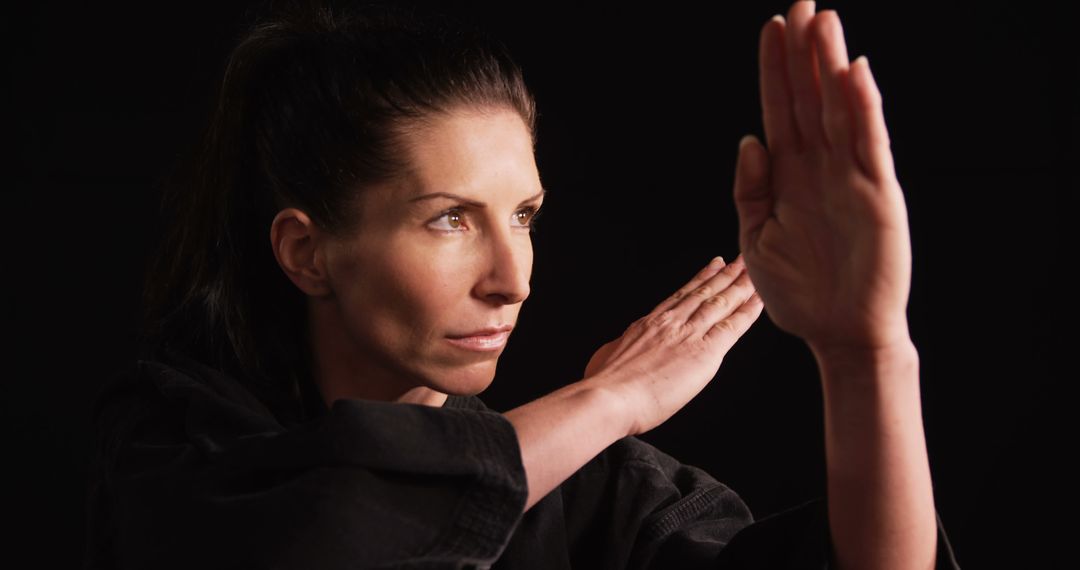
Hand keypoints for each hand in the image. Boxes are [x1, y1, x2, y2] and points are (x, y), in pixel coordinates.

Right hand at [583, 255, 763, 435]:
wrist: (608, 397)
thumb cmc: (603, 384)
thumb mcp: (606, 355)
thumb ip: (620, 347)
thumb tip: (619, 346)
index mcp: (648, 324)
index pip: (681, 296)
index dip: (700, 279)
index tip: (714, 265)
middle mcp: (670, 323)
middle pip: (704, 292)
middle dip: (726, 274)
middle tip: (741, 259)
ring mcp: (688, 335)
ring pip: (720, 302)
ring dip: (740, 285)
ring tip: (754, 271)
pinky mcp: (704, 353)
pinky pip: (732, 327)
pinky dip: (748, 311)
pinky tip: (758, 300)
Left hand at [734, 1, 911, 353]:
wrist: (837, 332)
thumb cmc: (799, 291)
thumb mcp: (755, 239)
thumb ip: (751, 190)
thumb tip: (748, 138)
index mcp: (789, 175)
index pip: (780, 110)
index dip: (775, 70)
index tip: (770, 28)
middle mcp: (820, 167)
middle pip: (810, 98)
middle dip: (805, 53)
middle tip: (802, 4)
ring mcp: (850, 177)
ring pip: (840, 109)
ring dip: (832, 66)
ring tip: (825, 22)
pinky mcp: (877, 194)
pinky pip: (869, 144)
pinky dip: (863, 110)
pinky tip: (855, 74)